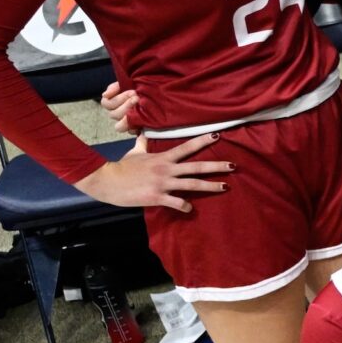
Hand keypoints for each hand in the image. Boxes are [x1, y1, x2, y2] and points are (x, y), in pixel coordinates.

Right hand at [76, 134, 232, 212]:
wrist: (107, 181)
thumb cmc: (122, 167)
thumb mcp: (134, 153)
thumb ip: (142, 144)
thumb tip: (142, 133)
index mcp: (162, 158)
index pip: (187, 147)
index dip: (202, 141)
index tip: (218, 135)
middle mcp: (166, 169)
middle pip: (196, 166)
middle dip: (216, 166)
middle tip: (234, 165)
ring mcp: (163, 183)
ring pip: (192, 184)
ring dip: (210, 186)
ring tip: (225, 186)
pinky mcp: (157, 197)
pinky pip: (177, 203)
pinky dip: (186, 206)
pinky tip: (191, 209)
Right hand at [99, 82, 143, 134]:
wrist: (158, 94)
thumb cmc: (142, 88)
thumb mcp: (129, 83)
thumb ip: (115, 87)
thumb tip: (105, 95)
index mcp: (114, 103)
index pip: (107, 104)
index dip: (118, 99)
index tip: (132, 92)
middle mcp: (118, 114)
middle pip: (114, 114)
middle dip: (126, 105)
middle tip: (137, 98)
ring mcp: (127, 123)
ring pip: (119, 126)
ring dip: (128, 117)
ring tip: (140, 107)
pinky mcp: (137, 129)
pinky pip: (132, 133)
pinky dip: (135, 129)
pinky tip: (143, 122)